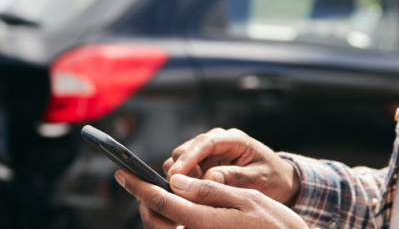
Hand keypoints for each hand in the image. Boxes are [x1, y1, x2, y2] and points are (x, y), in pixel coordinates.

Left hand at [116, 170, 307, 228]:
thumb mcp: (247, 198)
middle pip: (156, 221)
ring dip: (156, 213)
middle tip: (139, 184)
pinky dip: (171, 222)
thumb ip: (209, 190)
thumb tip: (176, 181)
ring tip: (158, 194)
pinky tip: (178, 208)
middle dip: (144, 202)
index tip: (122, 174)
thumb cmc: (276, 224)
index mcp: (205, 221)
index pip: (161, 200)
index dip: (138, 186)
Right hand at [164, 128, 298, 205]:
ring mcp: (207, 151)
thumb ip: (237, 177)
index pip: (204, 143)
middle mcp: (216, 140)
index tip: (175, 174)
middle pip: (184, 150)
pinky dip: (184, 181)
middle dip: (181, 171)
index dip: (188, 158)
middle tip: (187, 193)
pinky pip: (184, 170)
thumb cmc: (272, 178)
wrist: (278, 179)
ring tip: (194, 195)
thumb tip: (210, 177)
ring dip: (181, 177)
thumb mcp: (260, 179)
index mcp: (233, 139)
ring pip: (180, 160)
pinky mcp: (202, 162)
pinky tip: (194, 194)